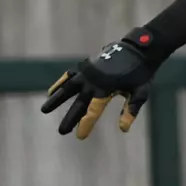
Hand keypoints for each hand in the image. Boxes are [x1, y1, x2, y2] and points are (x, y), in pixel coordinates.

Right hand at [41, 33, 158, 138]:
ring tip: (44, 110)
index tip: (80, 136)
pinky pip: (69, 76)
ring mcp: (87, 72)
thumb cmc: (141, 74)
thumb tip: (123, 129)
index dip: (86, 124)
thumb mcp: (140, 93)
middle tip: (62, 131)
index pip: (93, 111)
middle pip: (79, 103)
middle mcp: (93, 81)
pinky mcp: (85, 66)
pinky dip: (60, 83)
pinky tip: (51, 92)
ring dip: (56, 100)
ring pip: (68, 88)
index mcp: (106, 88)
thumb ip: (131, 110)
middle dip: (70, 118)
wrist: (137, 49)